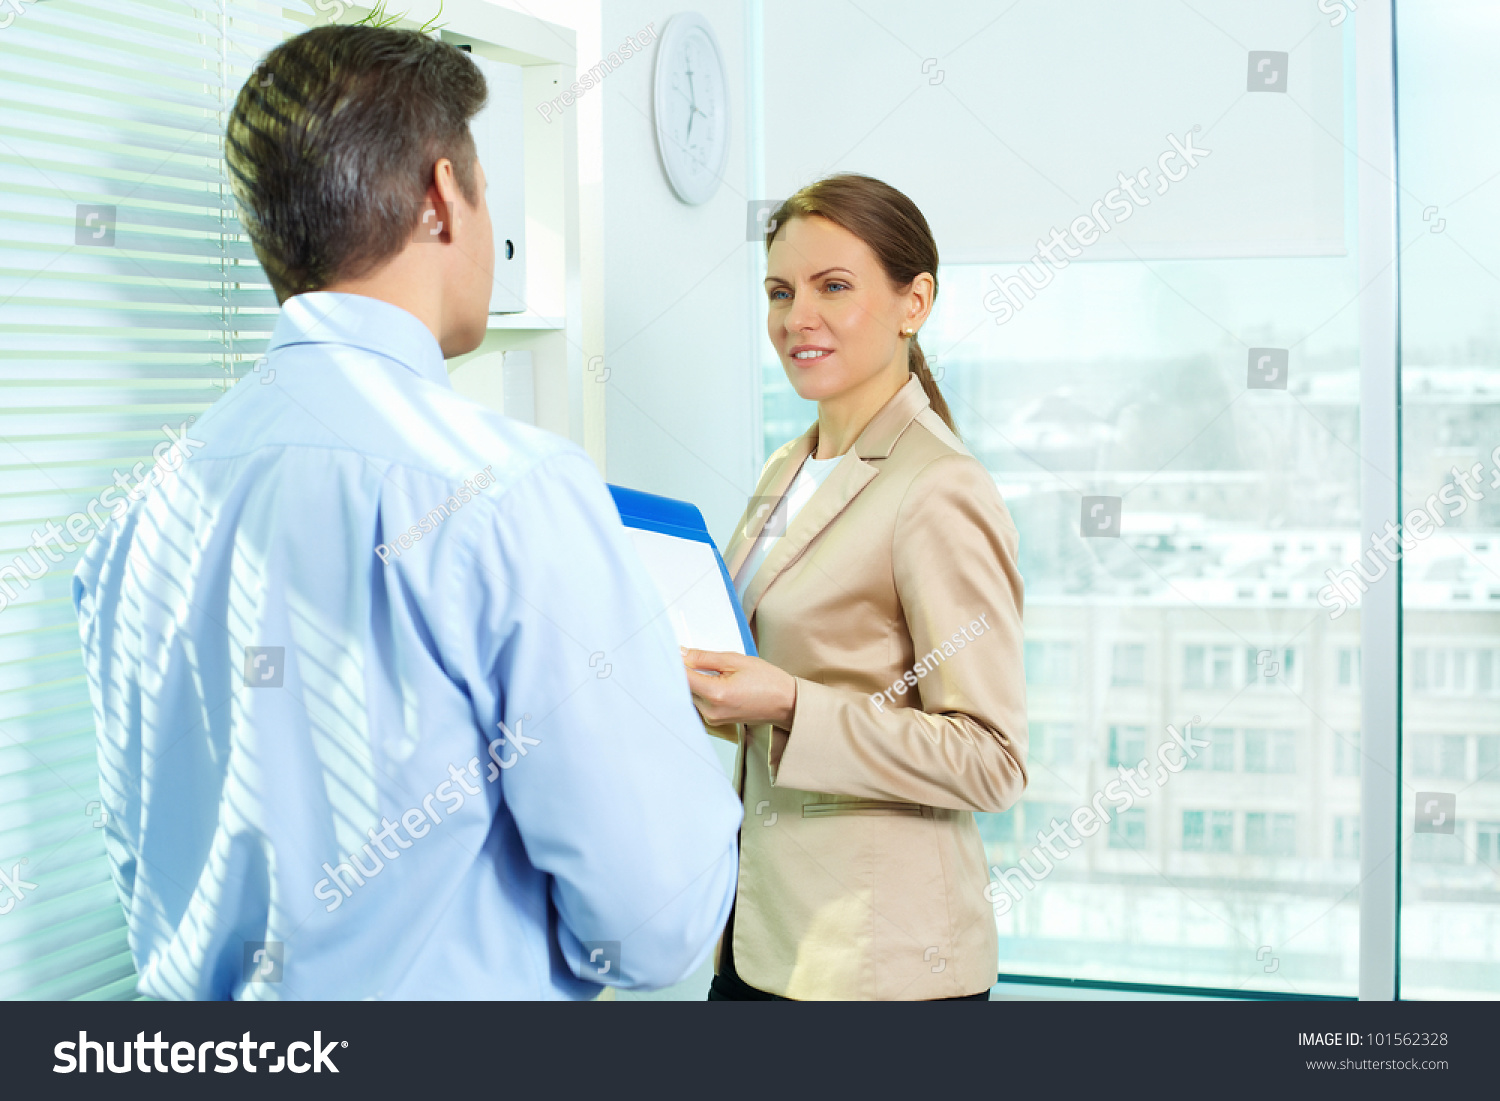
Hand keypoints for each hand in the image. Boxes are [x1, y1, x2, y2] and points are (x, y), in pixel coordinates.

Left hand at [682, 648, 796, 728]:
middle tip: (692, 656)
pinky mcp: (714, 721)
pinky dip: (700, 690)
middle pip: (683, 687)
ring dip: (693, 681)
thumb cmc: (767, 681)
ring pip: (689, 695)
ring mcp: (712, 719)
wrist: (785, 703)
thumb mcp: (735, 660)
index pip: (682, 677)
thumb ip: (704, 657)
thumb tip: (682, 654)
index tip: (674, 652)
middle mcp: (710, 711)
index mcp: (716, 694)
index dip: (675, 662)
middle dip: (685, 671)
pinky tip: (711, 681)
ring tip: (709, 670)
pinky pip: (698, 702)